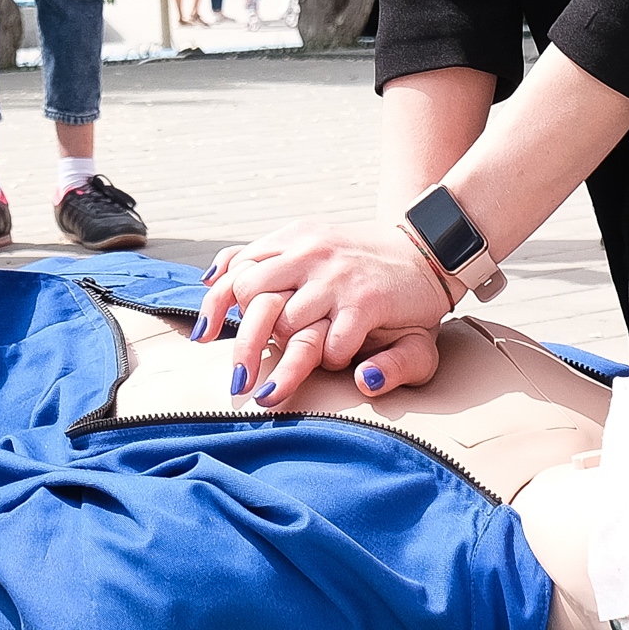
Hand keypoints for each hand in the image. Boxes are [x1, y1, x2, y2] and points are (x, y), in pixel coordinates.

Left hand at [192, 217, 457, 407]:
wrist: (425, 251)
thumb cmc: (360, 260)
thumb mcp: (309, 245)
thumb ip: (262, 258)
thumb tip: (210, 276)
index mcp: (292, 241)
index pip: (238, 270)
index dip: (215, 306)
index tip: (203, 338)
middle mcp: (309, 254)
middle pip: (253, 297)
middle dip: (243, 345)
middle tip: (237, 382)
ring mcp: (336, 278)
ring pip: (288, 326)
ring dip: (286, 361)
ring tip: (279, 388)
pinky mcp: (365, 301)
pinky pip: (333, 343)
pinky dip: (332, 359)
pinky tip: (340, 362)